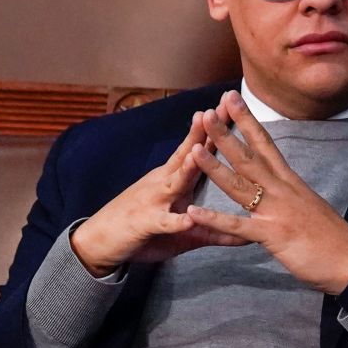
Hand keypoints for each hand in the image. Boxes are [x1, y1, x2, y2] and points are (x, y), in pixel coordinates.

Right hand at [70, 109, 246, 276]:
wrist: (101, 241)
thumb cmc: (145, 230)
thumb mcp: (185, 230)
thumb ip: (215, 230)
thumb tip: (246, 236)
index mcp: (175, 179)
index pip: (198, 149)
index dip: (215, 129)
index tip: (231, 106)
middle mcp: (164, 183)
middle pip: (188, 155)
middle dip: (203, 134)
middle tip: (217, 111)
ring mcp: (154, 201)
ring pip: (174, 182)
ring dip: (187, 168)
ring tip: (201, 154)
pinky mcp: (145, 223)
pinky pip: (163, 221)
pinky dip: (175, 220)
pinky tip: (187, 218)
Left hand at [186, 91, 347, 294]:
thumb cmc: (332, 237)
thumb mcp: (309, 206)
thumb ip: (290, 195)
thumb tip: (280, 187)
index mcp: (291, 182)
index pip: (266, 144)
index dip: (247, 121)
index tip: (231, 100)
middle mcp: (283, 190)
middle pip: (249, 157)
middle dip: (226, 135)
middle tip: (207, 113)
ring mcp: (277, 212)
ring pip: (241, 185)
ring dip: (215, 168)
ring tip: (193, 150)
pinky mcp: (273, 235)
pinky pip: (238, 226)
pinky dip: (215, 219)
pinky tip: (194, 212)